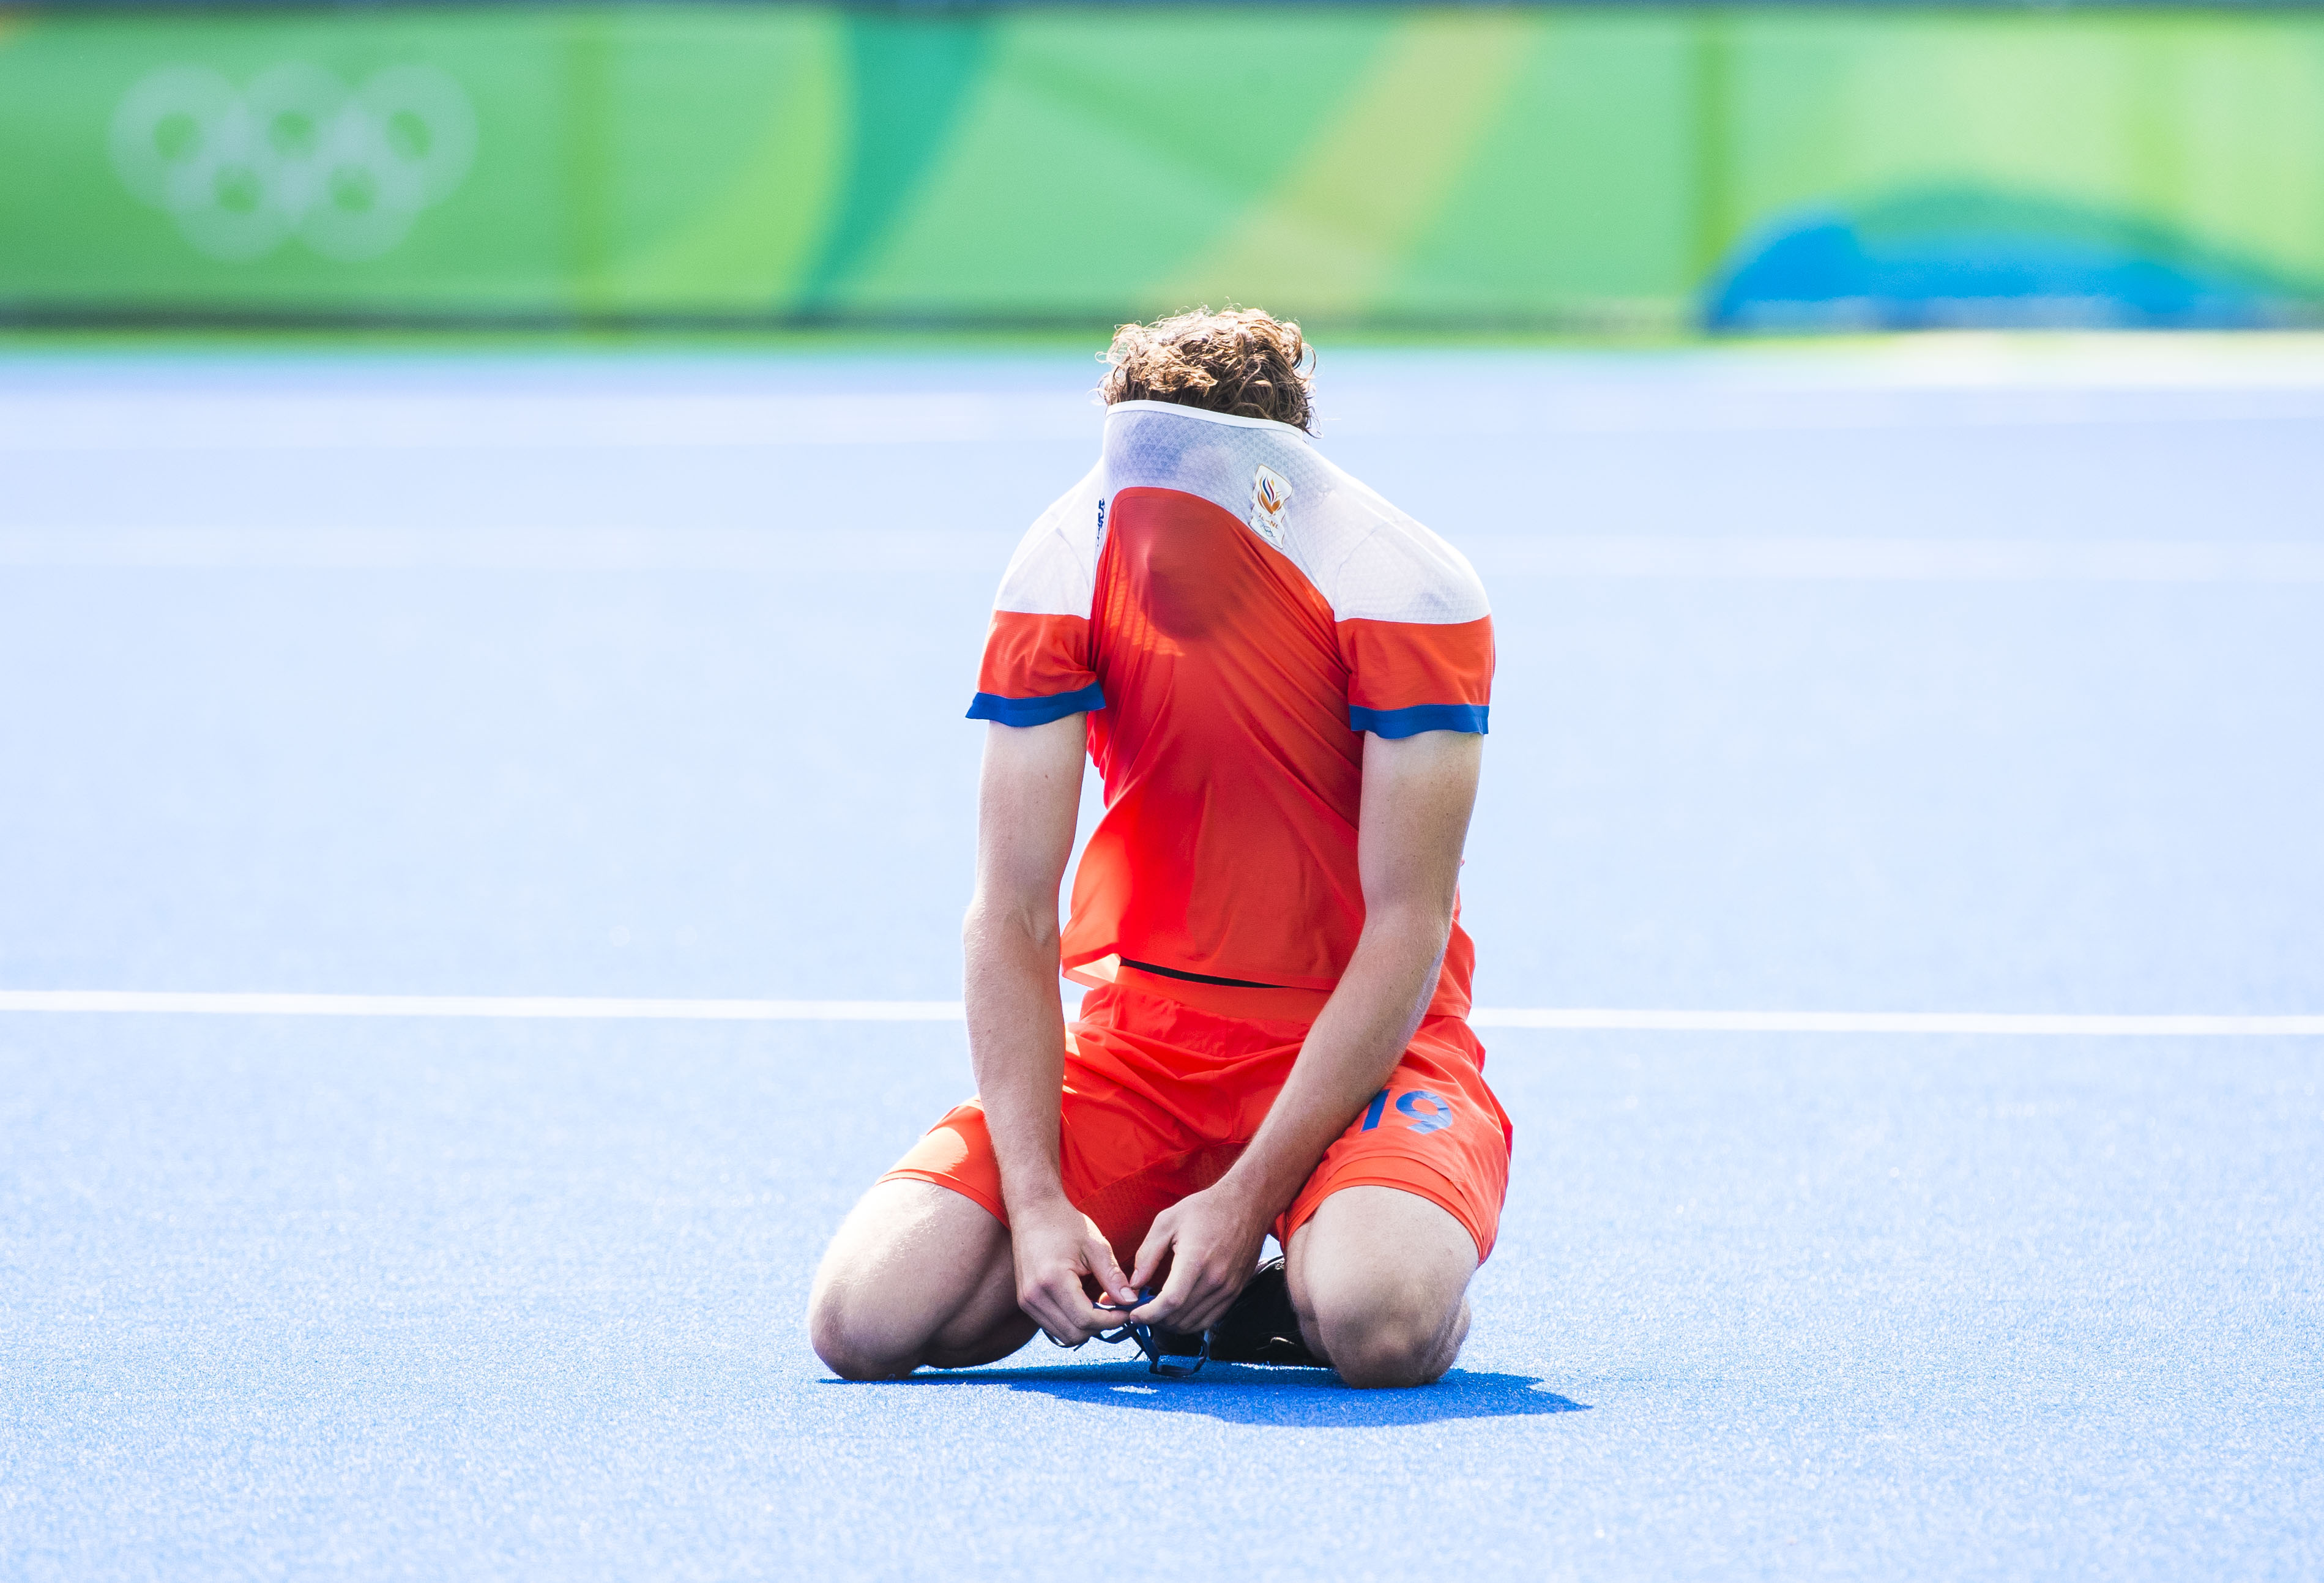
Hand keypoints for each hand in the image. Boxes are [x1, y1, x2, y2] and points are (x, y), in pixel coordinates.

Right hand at [1010, 1198, 1138, 1346]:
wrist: (1033, 1209)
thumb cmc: (1064, 1223)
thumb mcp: (1095, 1246)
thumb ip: (1113, 1277)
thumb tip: (1131, 1302)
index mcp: (1053, 1280)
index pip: (1086, 1320)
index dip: (1111, 1320)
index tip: (1127, 1311)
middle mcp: (1034, 1296)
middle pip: (1074, 1334)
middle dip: (1100, 1327)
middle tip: (1117, 1310)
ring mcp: (1026, 1301)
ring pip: (1062, 1335)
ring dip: (1085, 1328)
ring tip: (1101, 1307)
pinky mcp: (1025, 1301)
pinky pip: (1052, 1326)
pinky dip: (1071, 1322)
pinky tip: (1084, 1305)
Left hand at [1129, 1178, 1272, 1333]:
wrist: (1246, 1204)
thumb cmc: (1206, 1209)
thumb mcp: (1167, 1222)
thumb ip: (1148, 1255)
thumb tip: (1134, 1283)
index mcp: (1196, 1260)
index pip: (1170, 1302)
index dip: (1149, 1314)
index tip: (1135, 1314)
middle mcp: (1215, 1279)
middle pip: (1179, 1317)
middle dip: (1155, 1319)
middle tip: (1142, 1309)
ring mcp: (1227, 1288)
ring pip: (1193, 1323)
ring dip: (1171, 1323)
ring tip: (1158, 1311)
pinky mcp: (1235, 1292)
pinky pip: (1209, 1320)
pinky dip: (1190, 1322)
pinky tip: (1178, 1310)